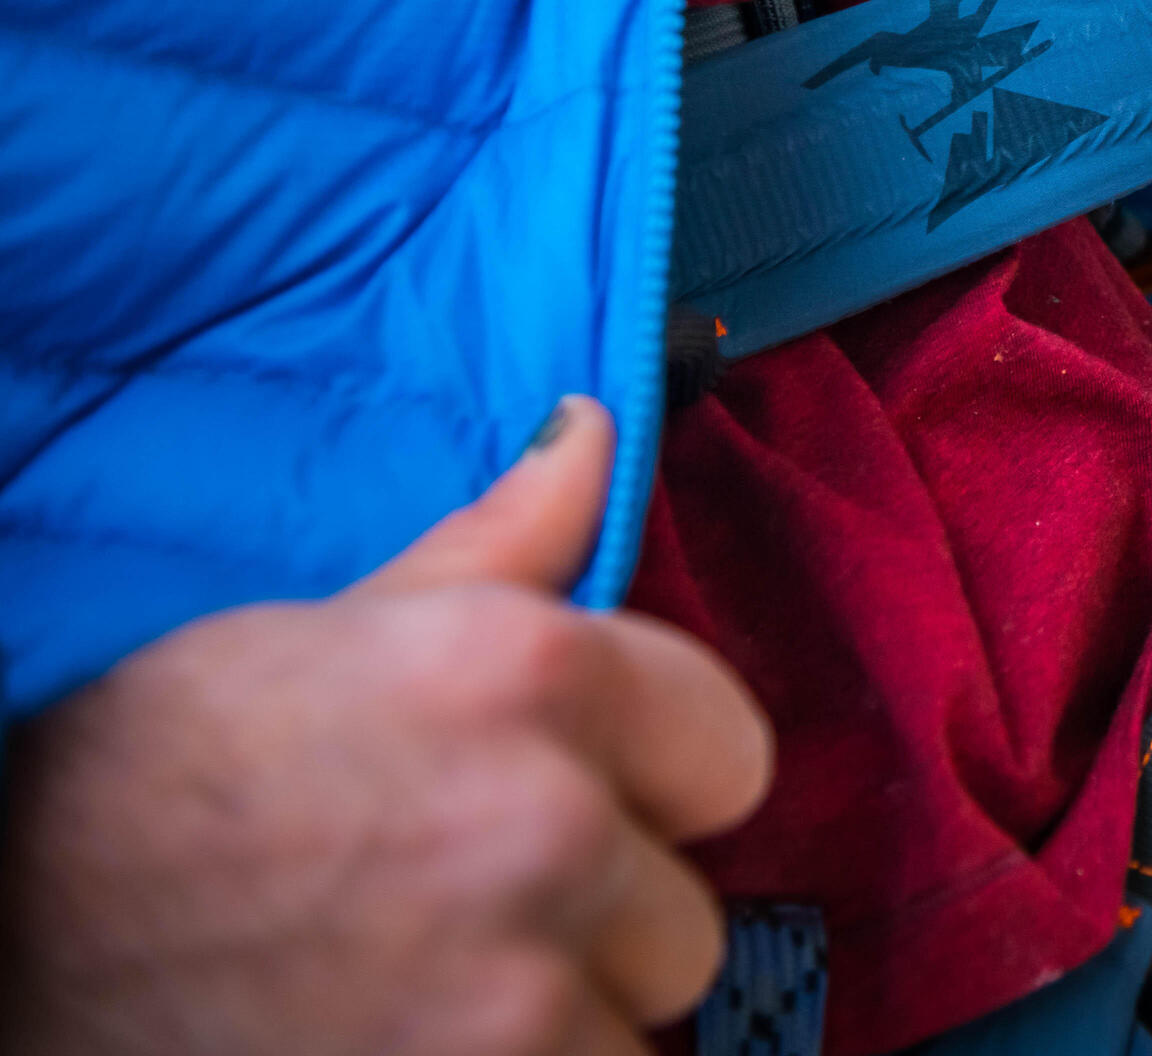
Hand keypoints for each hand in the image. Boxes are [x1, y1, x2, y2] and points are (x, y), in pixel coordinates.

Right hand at [0, 400, 771, 1055]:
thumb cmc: (150, 788)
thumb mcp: (326, 633)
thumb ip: (500, 548)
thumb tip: (592, 429)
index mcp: (529, 672)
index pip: (730, 750)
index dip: (658, 787)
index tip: (584, 806)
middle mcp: (545, 821)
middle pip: (687, 911)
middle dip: (600, 923)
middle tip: (465, 912)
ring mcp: (519, 983)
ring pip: (636, 1024)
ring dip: (557, 1020)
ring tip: (424, 989)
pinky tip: (409, 1047)